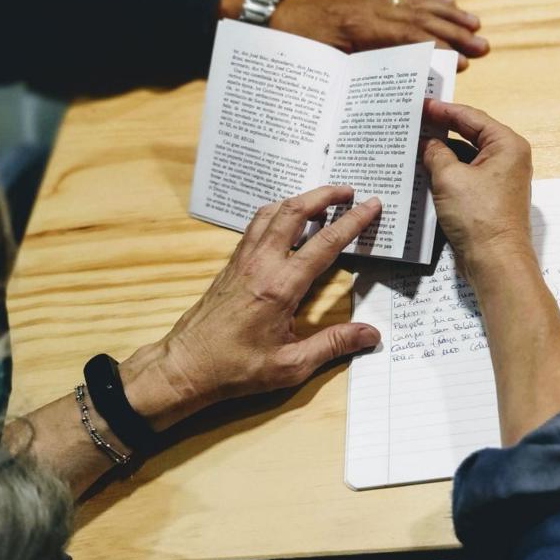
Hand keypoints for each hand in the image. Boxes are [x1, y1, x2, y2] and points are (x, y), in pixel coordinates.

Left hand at [147, 186, 382, 412]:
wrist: (187, 366)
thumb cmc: (237, 368)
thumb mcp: (291, 366)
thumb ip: (333, 345)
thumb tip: (372, 335)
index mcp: (280, 286)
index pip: (324, 243)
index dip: (352, 222)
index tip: (372, 205)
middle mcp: (261, 263)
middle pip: (294, 211)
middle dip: (324, 195)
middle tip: (348, 191)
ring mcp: (243, 260)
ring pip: (271, 212)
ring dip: (299, 200)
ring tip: (321, 200)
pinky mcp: (231, 264)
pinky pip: (256, 226)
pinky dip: (277, 213)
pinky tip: (286, 221)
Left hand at [270, 0, 486, 70]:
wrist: (268, 13)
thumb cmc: (291, 45)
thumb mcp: (320, 66)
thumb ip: (353, 75)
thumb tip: (385, 94)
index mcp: (356, 26)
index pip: (407, 36)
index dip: (438, 48)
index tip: (462, 61)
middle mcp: (367, 7)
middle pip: (420, 17)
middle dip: (454, 32)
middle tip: (483, 47)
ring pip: (416, 2)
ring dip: (448, 13)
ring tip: (475, 24)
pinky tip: (446, 0)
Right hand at [420, 100, 533, 268]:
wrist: (495, 261)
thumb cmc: (478, 216)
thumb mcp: (449, 178)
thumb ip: (436, 154)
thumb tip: (427, 144)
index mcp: (506, 145)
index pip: (471, 117)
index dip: (444, 110)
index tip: (421, 104)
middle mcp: (508, 158)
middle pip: (470, 135)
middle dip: (442, 129)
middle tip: (415, 120)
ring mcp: (499, 180)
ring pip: (466, 157)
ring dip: (442, 152)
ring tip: (414, 144)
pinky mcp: (489, 198)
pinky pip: (466, 176)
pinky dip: (447, 171)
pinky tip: (425, 170)